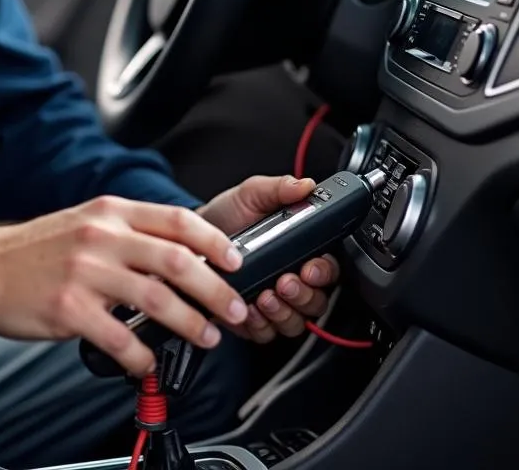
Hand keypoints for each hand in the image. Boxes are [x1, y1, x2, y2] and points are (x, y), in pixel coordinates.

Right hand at [0, 195, 250, 375]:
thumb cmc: (37, 249)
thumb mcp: (87, 222)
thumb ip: (130, 233)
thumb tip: (182, 253)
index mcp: (110, 212)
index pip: (177, 219)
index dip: (214, 240)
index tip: (236, 261)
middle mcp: (101, 236)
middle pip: (177, 259)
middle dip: (216, 288)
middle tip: (235, 309)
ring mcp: (85, 272)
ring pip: (156, 299)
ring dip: (191, 323)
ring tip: (207, 337)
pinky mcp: (68, 309)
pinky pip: (120, 338)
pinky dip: (142, 355)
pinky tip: (148, 361)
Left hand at [197, 175, 340, 342]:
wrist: (191, 239)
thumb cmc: (226, 216)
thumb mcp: (252, 194)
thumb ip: (279, 189)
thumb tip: (305, 185)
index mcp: (299, 249)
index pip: (327, 268)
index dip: (323, 271)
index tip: (310, 267)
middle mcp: (292, 278)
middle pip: (316, 301)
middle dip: (303, 295)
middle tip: (285, 282)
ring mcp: (274, 303)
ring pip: (295, 322)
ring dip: (283, 312)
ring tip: (266, 295)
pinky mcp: (253, 321)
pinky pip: (267, 333)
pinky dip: (261, 325)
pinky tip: (249, 309)